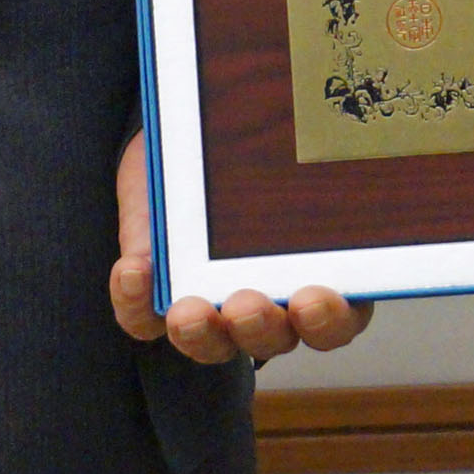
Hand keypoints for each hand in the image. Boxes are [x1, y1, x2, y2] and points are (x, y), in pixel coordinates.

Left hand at [109, 131, 371, 363]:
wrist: (186, 137)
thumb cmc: (244, 148)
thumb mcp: (273, 147)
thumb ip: (290, 159)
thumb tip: (331, 128)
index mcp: (318, 272)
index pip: (340, 318)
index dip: (330, 320)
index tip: (312, 299)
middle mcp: (268, 302)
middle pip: (274, 338)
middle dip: (260, 327)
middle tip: (245, 305)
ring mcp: (212, 307)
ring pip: (213, 344)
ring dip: (201, 334)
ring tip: (185, 311)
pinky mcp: (155, 301)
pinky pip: (143, 320)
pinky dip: (135, 302)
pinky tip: (133, 272)